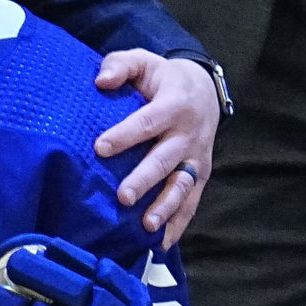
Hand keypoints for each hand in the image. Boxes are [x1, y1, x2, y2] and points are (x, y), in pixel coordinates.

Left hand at [93, 52, 218, 247]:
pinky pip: (191, 202)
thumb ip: (120, 65)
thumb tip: (101, 81)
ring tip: (147, 225)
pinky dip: (178, 224)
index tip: (100, 148)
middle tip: (122, 195)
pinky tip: (162, 244)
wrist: (205, 91)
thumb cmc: (163, 79)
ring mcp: (196, 158)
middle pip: (165, 160)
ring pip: (181, 185)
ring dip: (166, 207)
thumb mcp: (144, 61)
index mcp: (174, 104)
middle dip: (145, 179)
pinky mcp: (200, 175)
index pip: (147, 122)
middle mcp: (188, 134)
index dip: (125, 135)